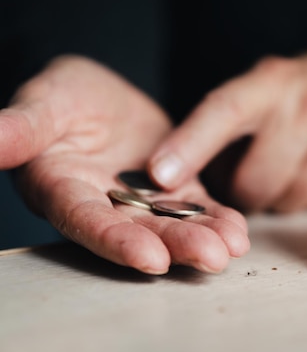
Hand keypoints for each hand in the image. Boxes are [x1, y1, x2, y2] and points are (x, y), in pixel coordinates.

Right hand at [0, 56, 248, 273]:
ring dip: (202, 238)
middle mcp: (103, 205)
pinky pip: (195, 207)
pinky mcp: (172, 189)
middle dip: (175, 246)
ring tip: (233, 247)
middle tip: (212, 257)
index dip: (116, 240)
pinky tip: (238, 231)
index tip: (149, 257)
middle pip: (138, 232)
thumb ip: (23, 126)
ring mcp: (141, 201)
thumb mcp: (45, 102)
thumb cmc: (64, 96)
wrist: (100, 93)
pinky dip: (216, 219)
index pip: (87, 220)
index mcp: (64, 189)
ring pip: (171, 225)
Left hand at [148, 37, 306, 211]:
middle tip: (252, 170)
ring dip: (277, 195)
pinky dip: (306, 198)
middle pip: (253, 181)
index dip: (190, 145)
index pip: (225, 112)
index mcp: (270, 83)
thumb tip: (181, 177)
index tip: (160, 176)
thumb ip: (226, 124)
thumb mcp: (265, 87)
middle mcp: (305, 107)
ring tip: (290, 163)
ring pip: (285, 200)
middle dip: (243, 189)